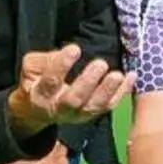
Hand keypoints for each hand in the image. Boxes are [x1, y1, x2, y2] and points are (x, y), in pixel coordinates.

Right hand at [10, 45, 135, 132]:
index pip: (51, 82)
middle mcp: (60, 108)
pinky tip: (131, 76)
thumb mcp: (31, 68)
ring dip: (108, 90)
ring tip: (118, 75)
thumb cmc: (37, 82)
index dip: (61, 65)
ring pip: (94, 106)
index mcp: (41, 95)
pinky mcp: (93, 113)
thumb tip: (68, 53)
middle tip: (100, 64)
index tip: (74, 49)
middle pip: (74, 100)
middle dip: (88, 82)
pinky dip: (122, 92)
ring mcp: (78, 114)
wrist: (39, 110)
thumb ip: (44, 60)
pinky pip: (109, 105)